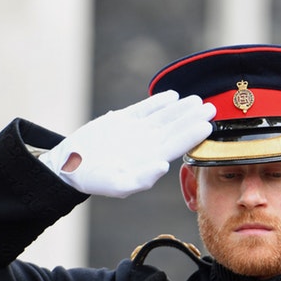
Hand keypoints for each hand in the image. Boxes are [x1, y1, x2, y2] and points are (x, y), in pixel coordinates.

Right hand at [40, 90, 214, 197]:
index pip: (177, 145)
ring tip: (197, 99)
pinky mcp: (122, 120)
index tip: (208, 125)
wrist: (68, 166)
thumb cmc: (94, 180)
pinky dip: (158, 101)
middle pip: (175, 129)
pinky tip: (172, 95)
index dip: (192, 135)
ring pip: (163, 117)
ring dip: (180, 108)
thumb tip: (163, 165)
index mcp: (149, 159)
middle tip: (212, 108)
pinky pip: (144, 109)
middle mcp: (147, 145)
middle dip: (193, 118)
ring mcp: (136, 131)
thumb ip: (142, 178)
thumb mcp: (118, 184)